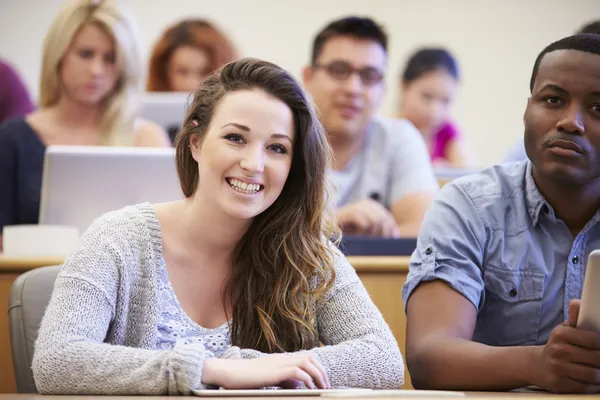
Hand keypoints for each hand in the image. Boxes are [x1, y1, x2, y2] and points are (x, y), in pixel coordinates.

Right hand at [202, 352, 329, 389]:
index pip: (304, 357)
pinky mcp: (275, 371)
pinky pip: (298, 371)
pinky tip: (310, 388)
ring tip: (322, 387)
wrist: (227, 372)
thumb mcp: (266, 378)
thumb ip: (281, 379)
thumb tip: (294, 385)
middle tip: (326, 385)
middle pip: (309, 357)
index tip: (321, 380)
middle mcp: (281, 358)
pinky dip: (307, 379)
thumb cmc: (243, 378)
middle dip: (321, 370)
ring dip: (318, 374)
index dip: (315, 367)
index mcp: (279, 359)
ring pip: (307, 362)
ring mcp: (278, 363)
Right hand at [337, 199, 399, 237]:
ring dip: (372, 233)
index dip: (391, 229)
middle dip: (383, 233)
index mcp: (372, 206)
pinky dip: (363, 231)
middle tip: (378, 243)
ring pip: (374, 220)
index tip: (392, 240)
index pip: (388, 217)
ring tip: (366, 239)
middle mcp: (366, 203)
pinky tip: (359, 236)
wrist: (324, 228)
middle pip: (383, 218)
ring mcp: (356, 206)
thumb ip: (379, 230)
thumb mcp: (366, 231)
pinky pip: (363, 221)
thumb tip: (396, 235)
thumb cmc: (346, 232)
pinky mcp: (348, 212)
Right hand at [533, 300, 599, 392]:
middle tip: (598, 359)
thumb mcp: (564, 330)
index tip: (598, 346)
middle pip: (597, 358)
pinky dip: (593, 386)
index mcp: (561, 334)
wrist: (537, 365)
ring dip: (599, 374)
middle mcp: (558, 351)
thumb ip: (575, 318)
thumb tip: (577, 303)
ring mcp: (558, 368)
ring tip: (596, 369)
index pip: (594, 339)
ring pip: (594, 375)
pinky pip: (586, 388)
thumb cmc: (558, 346)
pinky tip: (591, 381)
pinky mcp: (559, 385)